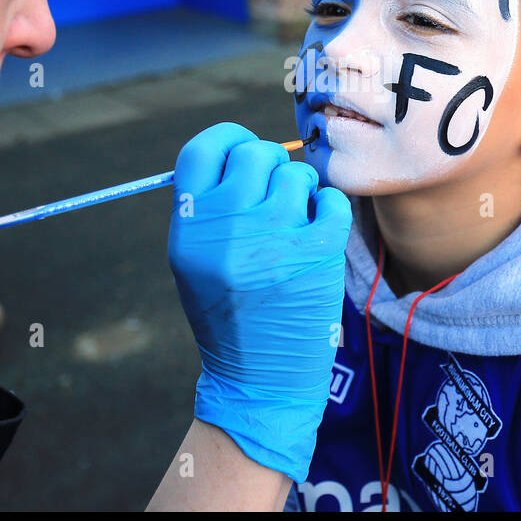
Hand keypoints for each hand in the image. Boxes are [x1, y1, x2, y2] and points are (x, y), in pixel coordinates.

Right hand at [168, 122, 351, 483]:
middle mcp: (227, 227)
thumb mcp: (194, 262)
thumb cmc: (228, 314)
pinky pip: (331, 200)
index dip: (227, 140)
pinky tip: (318, 233)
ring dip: (301, 193)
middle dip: (270, 168)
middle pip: (255, 153)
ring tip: (294, 226)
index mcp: (189, 228)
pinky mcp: (317, 252)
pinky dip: (329, 210)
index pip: (202, 150)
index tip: (242, 149)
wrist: (260, 379)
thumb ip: (208, 206)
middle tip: (274, 197)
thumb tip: (241, 149)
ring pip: (297, 175)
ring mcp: (273, 238)